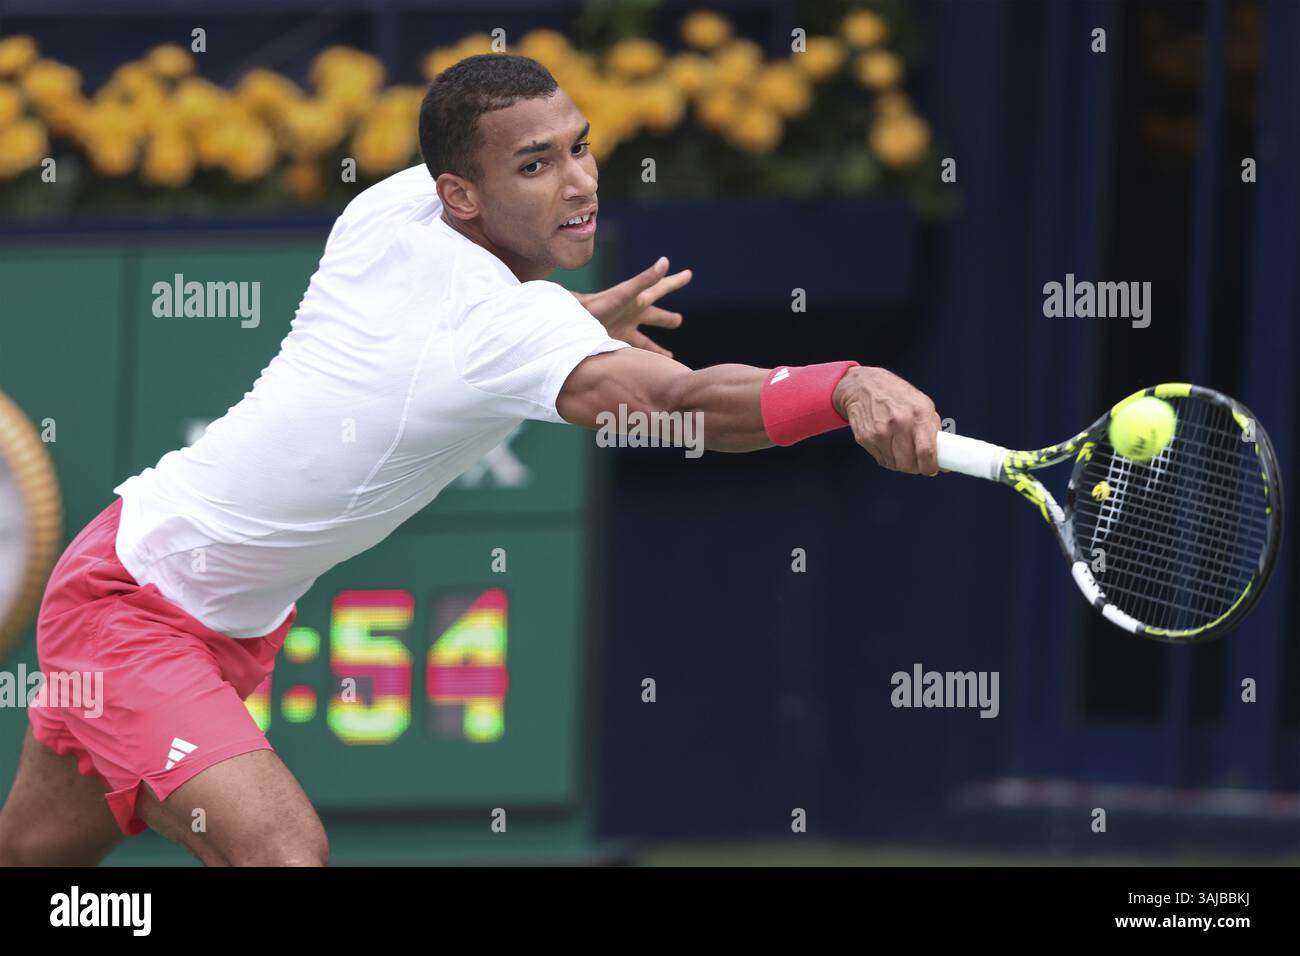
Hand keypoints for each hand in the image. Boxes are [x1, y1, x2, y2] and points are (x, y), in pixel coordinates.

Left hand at [573, 256, 691, 357]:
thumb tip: (665, 261)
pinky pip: (631, 354)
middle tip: (679, 320)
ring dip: (656, 348)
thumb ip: (643, 280)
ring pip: (644, 341)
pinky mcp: (612, 344)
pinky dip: (640, 361)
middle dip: (665, 318)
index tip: (688, 274)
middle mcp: (629, 315)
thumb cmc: (594, 307)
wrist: (566, 327)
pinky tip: (643, 368)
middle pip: (653, 316)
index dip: (674, 281)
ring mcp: (620, 330)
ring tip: (669, 356)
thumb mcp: (623, 294)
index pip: (659, 288)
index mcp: (634, 301)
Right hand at [832, 366, 941, 474]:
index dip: (931, 467)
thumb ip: (933, 429)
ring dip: (901, 464)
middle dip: (916, 467)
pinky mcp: (866, 438)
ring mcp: (880, 432)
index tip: (932, 469)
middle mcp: (899, 423)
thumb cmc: (896, 394)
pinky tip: (889, 445)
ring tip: (902, 450)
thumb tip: (944, 455)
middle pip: (909, 464)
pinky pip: (882, 460)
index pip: (927, 452)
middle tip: (917, 462)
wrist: (863, 386)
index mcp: (918, 414)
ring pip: (896, 465)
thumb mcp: (923, 404)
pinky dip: (889, 458)